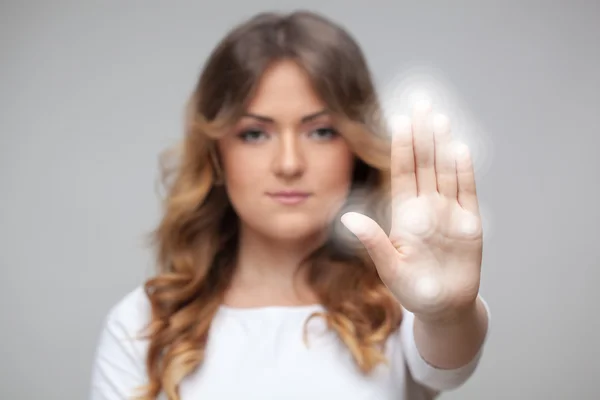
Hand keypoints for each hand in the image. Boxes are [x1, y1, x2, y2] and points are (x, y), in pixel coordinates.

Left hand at [341, 100, 482, 322]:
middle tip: (422, 102)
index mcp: (404, 213)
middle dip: (423, 133)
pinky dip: (464, 172)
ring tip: (440, 117)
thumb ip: (373, 242)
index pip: (403, 173)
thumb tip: (348, 217)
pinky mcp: (469, 224)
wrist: (443, 308)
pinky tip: (460, 148)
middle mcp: (427, 207)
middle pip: (424, 163)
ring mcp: (449, 212)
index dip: (401, 146)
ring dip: (443, 145)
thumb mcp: (389, 267)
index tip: (399, 120)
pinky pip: (467, 192)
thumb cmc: (412, 290)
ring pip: (445, 171)